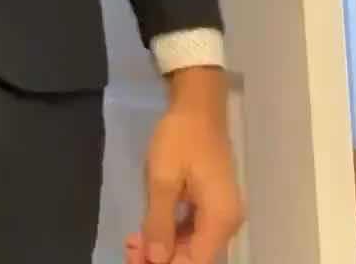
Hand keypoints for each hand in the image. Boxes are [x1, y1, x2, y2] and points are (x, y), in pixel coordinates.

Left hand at [126, 67, 244, 263]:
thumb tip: (155, 260)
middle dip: (161, 258)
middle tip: (128, 250)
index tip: (137, 260)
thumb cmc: (179, 139)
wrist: (198, 106)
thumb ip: (159, 223)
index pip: (195, 261)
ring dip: (163, 248)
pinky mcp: (212, 203)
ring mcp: (221, 212)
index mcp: (220, 219)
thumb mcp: (162, 181)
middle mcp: (227, 221)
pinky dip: (170, 233)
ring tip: (131, 243)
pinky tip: (145, 232)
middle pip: (194, 255)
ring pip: (192, 244)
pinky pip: (193, 228)